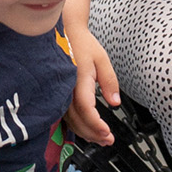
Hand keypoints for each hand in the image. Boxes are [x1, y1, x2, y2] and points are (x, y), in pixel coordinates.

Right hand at [65, 21, 120, 145]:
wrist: (64, 31)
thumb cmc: (82, 43)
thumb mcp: (102, 59)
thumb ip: (109, 82)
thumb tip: (115, 102)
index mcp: (77, 80)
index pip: (86, 109)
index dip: (96, 125)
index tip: (107, 133)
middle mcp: (65, 88)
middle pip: (77, 119)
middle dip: (93, 134)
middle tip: (108, 140)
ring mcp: (59, 92)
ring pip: (70, 120)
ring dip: (85, 132)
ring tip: (100, 139)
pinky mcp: (57, 93)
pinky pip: (65, 114)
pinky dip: (76, 125)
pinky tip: (86, 129)